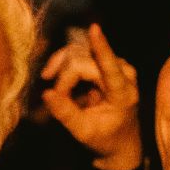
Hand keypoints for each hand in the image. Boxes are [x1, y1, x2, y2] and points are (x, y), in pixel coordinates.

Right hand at [41, 23, 141, 169]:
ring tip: (55, 87)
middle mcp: (123, 72)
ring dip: (61, 67)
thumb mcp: (84, 132)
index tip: (94, 29)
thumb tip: (47, 94)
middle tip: (55, 96)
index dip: (100, 46)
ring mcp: (115, 64)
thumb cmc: (105, 138)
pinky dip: (64, 65)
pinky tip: (58, 79)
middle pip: (84, 59)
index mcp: (122, 92)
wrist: (121, 140)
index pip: (110, 65)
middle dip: (63, 75)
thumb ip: (66, 114)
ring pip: (79, 52)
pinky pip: (80, 53)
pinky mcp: (106, 61)